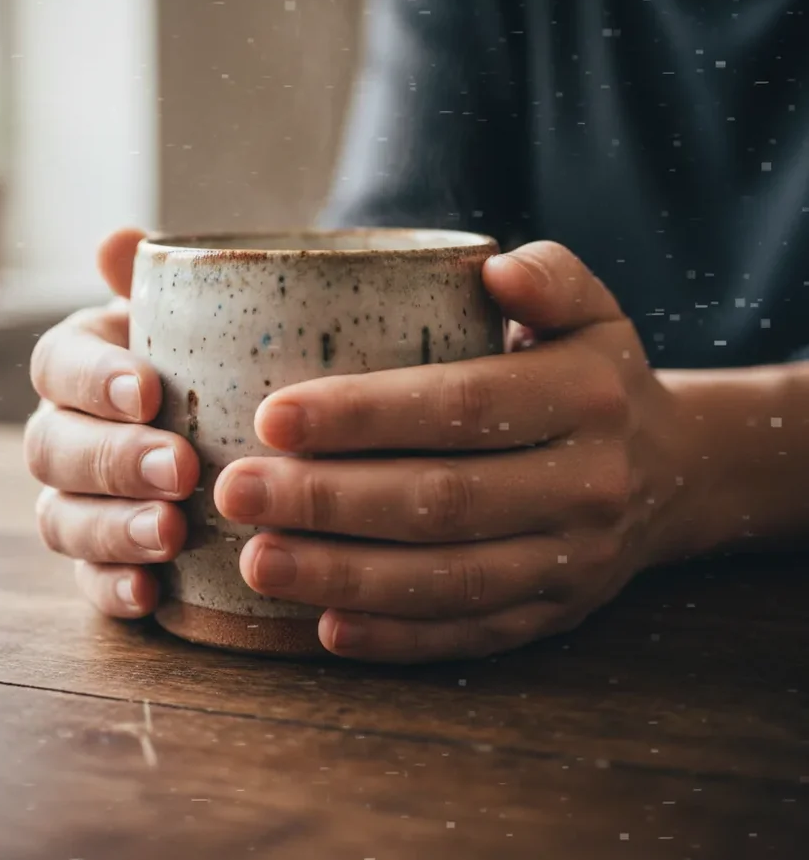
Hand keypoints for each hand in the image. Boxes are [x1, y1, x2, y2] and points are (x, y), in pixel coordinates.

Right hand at [24, 229, 199, 617]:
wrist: (236, 416)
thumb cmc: (214, 360)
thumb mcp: (200, 320)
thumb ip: (162, 284)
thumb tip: (118, 241)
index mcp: (82, 366)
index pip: (58, 365)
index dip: (93, 379)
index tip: (149, 390)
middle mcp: (66, 431)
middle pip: (52, 448)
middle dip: (111, 458)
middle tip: (178, 469)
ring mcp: (77, 499)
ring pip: (61, 518)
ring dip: (111, 528)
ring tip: (169, 535)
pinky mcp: (101, 557)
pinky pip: (87, 580)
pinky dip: (112, 588)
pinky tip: (152, 596)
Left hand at [215, 242, 687, 662]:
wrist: (674, 471)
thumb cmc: (594, 375)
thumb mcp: (590, 309)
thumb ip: (548, 276)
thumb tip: (494, 272)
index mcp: (585, 396)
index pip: (460, 405)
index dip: (363, 415)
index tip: (272, 417)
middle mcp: (586, 484)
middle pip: (442, 500)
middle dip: (328, 501)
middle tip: (236, 491)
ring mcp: (573, 562)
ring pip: (449, 579)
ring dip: (345, 577)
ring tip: (258, 563)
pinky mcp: (555, 614)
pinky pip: (472, 634)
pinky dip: (397, 637)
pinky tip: (326, 628)